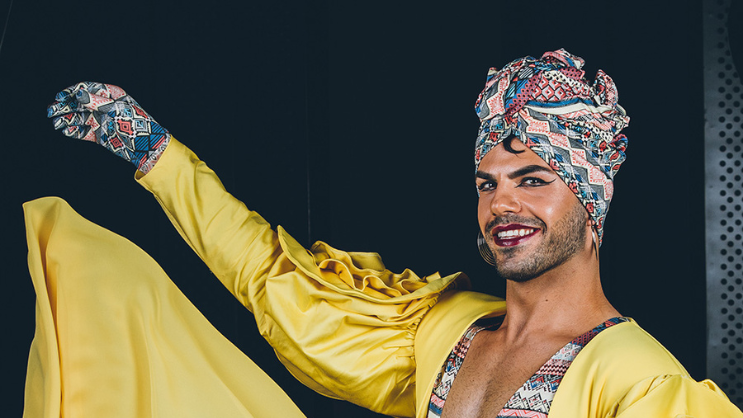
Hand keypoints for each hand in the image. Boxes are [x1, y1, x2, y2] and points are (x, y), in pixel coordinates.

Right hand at [47, 82, 169, 172]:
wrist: (147, 147)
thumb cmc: (136, 124)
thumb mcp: (116, 110)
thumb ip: (97, 102)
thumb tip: (78, 93)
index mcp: (111, 95)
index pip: (87, 89)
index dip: (72, 92)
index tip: (59, 96)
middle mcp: (105, 106)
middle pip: (80, 104)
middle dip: (65, 107)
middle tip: (50, 111)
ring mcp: (102, 121)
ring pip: (79, 118)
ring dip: (66, 119)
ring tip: (55, 123)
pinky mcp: (100, 135)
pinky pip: (83, 131)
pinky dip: (73, 131)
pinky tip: (64, 131)